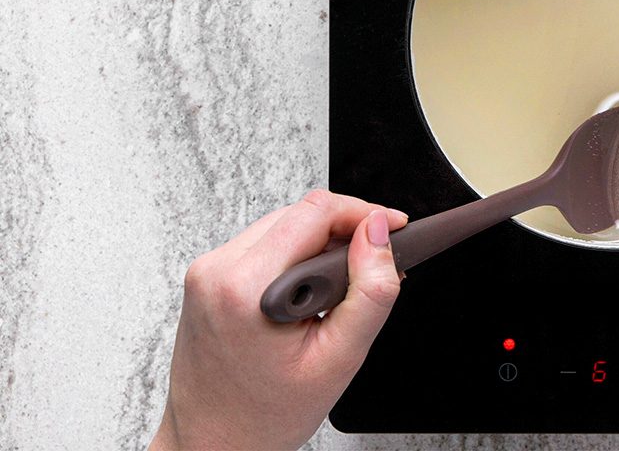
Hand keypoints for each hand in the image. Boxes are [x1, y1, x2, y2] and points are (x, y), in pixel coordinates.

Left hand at [150, 190, 408, 450]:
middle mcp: (217, 270)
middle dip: (344, 231)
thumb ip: (370, 289)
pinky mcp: (205, 277)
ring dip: (318, 244)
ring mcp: (206, 272)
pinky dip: (293, 257)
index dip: (364, 213)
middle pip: (298, 213)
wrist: (213, 444)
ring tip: (339, 289)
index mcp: (246, 286)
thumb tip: (378, 233)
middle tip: (374, 265)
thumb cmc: (266, 414)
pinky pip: (262, 245)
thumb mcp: (340, 357)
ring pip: (281, 225)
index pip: (316, 211)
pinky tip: (308, 293)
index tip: (393, 227)